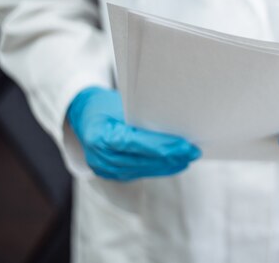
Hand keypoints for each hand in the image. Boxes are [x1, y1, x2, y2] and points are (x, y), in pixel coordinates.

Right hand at [67, 87, 200, 180]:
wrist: (83, 116)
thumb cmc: (105, 105)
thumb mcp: (121, 104)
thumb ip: (142, 116)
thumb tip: (175, 124)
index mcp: (100, 135)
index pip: (138, 143)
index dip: (163, 146)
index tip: (185, 145)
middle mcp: (101, 156)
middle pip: (143, 159)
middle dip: (171, 157)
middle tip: (194, 151)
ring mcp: (105, 168)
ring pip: (143, 168)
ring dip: (167, 165)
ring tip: (188, 158)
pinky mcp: (110, 173)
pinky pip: (138, 172)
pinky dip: (158, 168)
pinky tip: (174, 164)